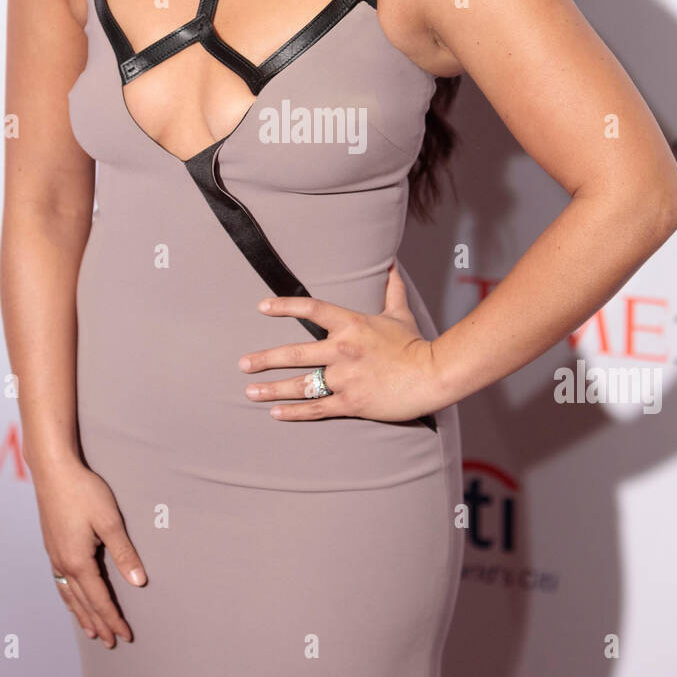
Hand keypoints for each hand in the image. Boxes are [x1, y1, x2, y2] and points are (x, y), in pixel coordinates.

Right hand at [27, 455, 146, 647]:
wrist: (53, 470)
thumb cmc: (84, 492)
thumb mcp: (110, 521)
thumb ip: (124, 554)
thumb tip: (138, 583)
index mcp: (78, 561)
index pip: (100, 599)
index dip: (114, 619)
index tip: (126, 636)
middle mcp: (63, 564)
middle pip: (83, 603)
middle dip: (99, 624)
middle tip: (111, 643)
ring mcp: (54, 556)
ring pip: (69, 595)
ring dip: (81, 615)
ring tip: (91, 632)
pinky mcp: (51, 546)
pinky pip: (60, 583)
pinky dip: (69, 598)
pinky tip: (71, 599)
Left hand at [238, 261, 447, 423]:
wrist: (434, 375)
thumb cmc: (415, 344)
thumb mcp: (400, 313)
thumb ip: (391, 289)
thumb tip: (392, 263)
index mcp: (351, 324)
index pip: (311, 309)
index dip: (284, 307)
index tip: (262, 308)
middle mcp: (343, 350)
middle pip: (294, 353)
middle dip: (265, 359)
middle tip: (243, 363)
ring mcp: (346, 378)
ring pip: (301, 384)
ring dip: (272, 388)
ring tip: (249, 391)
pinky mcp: (352, 403)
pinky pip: (317, 408)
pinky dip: (294, 412)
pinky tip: (275, 413)